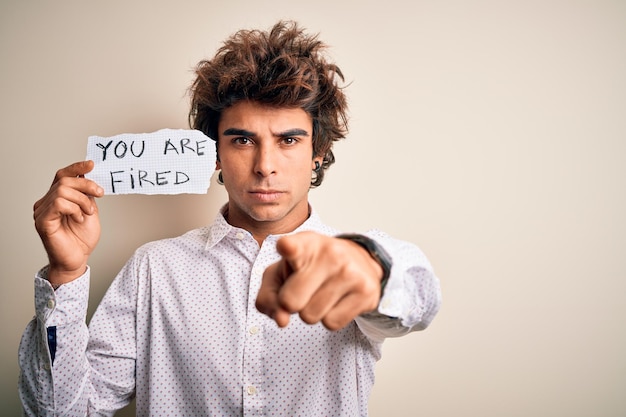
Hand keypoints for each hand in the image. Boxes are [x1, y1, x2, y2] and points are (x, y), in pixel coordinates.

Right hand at [33, 160, 103, 286]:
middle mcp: (46, 202)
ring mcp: (42, 211)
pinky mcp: (42, 221)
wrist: (77, 259)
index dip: (76, 168)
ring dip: (82, 200)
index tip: (91, 164)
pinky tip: (79, 218)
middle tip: (99, 194)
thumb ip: (87, 195)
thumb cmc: (81, 239)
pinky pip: (59, 203)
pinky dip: (74, 208)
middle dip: (86, 185)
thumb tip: (90, 177)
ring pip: (63, 191)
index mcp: (56, 198)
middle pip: (64, 180)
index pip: (62, 176)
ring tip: (88, 213)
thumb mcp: (90, 210)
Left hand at [256, 231, 383, 329]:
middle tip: (304, 287)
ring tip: (323, 291)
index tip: (286, 246)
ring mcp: (350, 272)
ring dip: (312, 311)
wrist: (359, 262)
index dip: (288, 247)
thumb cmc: (310, 268)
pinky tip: (338, 300)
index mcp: (305, 244)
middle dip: (291, 303)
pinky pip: (331, 323)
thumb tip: (282, 320)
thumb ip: (268, 297)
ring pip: (310, 316)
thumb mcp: (281, 274)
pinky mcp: (365, 291)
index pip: (293, 246)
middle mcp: (329, 254)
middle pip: (290, 302)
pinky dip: (330, 317)